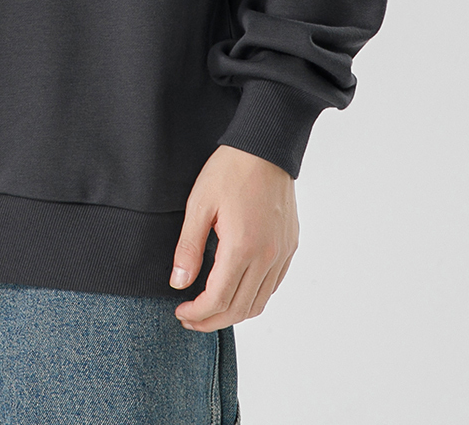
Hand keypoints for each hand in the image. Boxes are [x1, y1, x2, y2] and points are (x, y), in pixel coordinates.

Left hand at [170, 145, 298, 328]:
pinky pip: (272, 285)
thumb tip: (179, 283)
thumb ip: (189, 247)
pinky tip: (235, 290)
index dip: (198, 312)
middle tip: (190, 318)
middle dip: (212, 320)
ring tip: (210, 310)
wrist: (265, 148)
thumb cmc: (230, 170)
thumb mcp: (199, 204)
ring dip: (233, 313)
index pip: (219, 299)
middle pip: (240, 308)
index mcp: (243, 246)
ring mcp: (282, 253)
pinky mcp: (289, 246)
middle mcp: (267, 255)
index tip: (180, 311)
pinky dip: (253, 297)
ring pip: (259, 302)